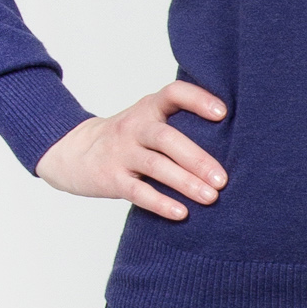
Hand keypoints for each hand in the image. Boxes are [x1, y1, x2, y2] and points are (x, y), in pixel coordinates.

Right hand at [35, 78, 228, 216]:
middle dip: (197, 159)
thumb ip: (178, 123)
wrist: (73, 152)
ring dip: (185, 183)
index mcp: (148, 108)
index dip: (197, 100)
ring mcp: (121, 153)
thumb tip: (233, 140)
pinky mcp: (111, 179)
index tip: (223, 114)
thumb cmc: (127, 138)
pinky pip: (138, 192)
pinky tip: (181, 213)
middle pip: (167, 138)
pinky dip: (160, 203)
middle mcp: (134, 127)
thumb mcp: (147, 120)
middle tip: (223, 179)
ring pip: (156, 166)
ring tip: (211, 197)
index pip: (173, 94)